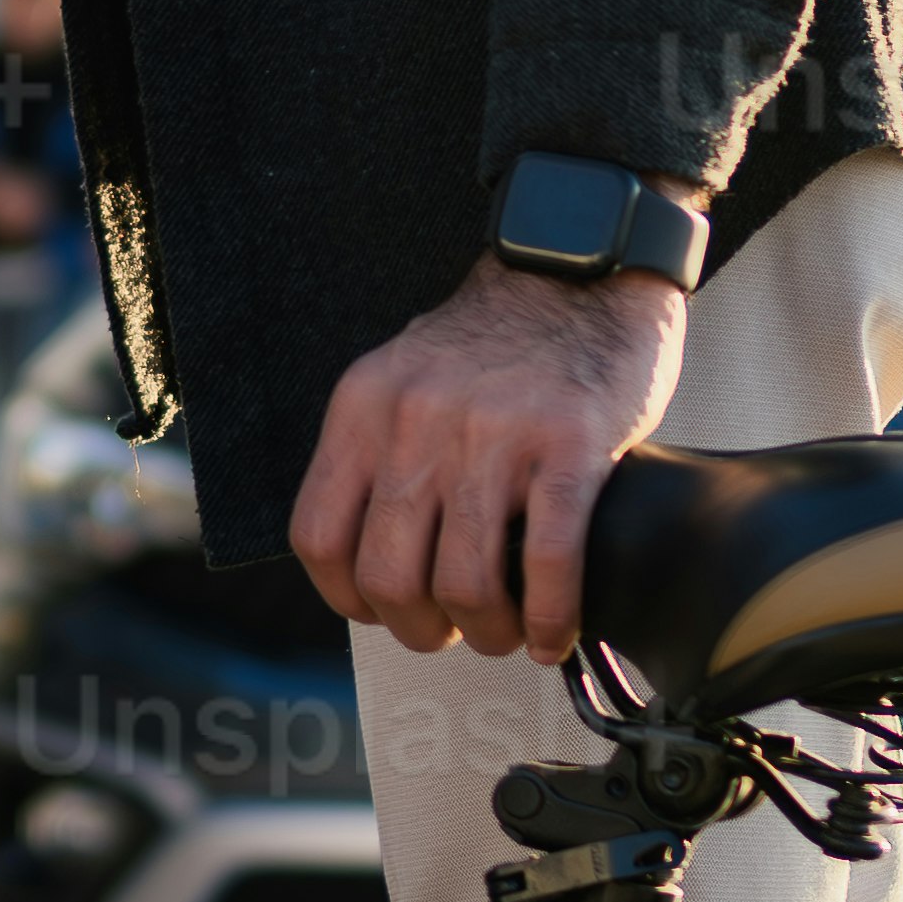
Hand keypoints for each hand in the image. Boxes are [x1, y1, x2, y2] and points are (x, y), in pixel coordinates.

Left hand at [289, 251, 688, 660]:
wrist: (584, 266)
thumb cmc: (502, 338)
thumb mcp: (409, 377)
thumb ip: (385, 451)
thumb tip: (377, 557)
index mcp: (366, 406)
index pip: (318, 535)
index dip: (345, 596)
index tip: (379, 611)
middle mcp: (418, 419)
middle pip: (389, 575)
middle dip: (420, 628)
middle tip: (453, 632)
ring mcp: (495, 434)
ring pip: (466, 582)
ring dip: (488, 632)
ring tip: (508, 635)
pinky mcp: (571, 446)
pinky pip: (548, 562)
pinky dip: (551, 617)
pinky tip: (557, 632)